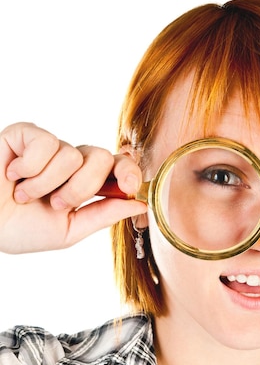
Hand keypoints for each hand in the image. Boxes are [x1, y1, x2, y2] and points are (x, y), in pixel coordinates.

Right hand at [0, 122, 145, 253]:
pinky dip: (29, 168)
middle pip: (101, 158)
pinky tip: (12, 175)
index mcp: (85, 182)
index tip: (129, 187)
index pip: (119, 166)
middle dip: (82, 187)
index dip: (129, 172)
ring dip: (46, 184)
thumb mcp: (69, 230)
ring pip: (72, 155)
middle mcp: (71, 161)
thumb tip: (141, 203)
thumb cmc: (20, 229)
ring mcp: (49, 146)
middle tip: (56, 204)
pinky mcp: (25, 134)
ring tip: (23, 194)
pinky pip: (46, 143)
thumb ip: (104, 215)